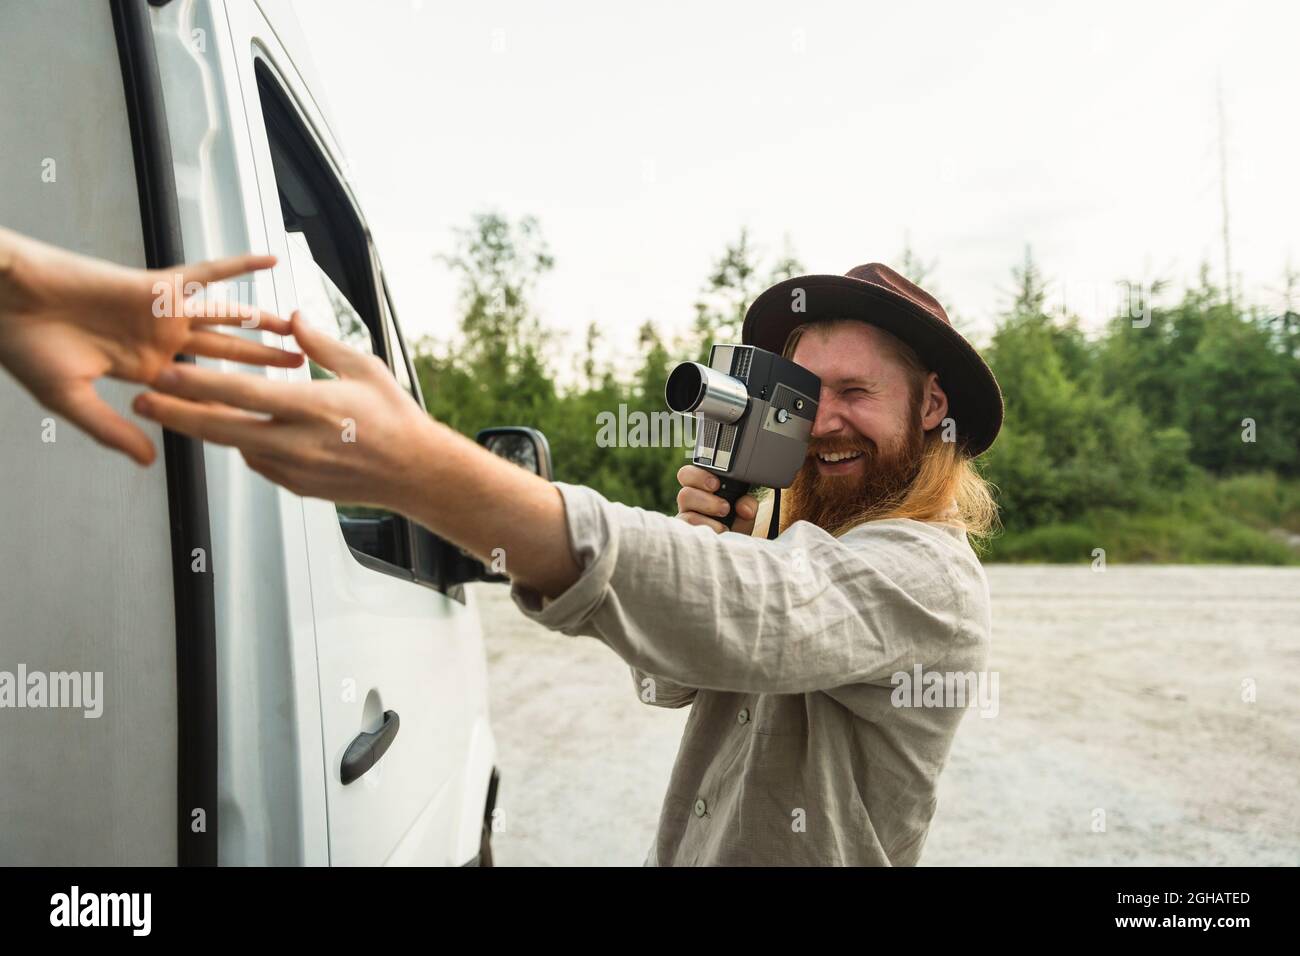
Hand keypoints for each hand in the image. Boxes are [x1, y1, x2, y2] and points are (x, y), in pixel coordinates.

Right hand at [0, 226, 301, 463]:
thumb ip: (113, 430)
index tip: (264, 415)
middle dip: (260, 363)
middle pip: (224, 355)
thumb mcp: (72, 400)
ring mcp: (161, 313)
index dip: (228, 401)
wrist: (4, 300)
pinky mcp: (158, 286)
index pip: (196, 389)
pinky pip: (207, 273)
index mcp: (143, 370)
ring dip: (261, 323)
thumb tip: (149, 460)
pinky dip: (238, 267)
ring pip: (225, 318)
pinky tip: (270, 263)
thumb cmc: (25, 349)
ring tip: (298, 330)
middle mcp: (159, 341)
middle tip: (300, 372)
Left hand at [132, 311, 433, 509]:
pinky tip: (235, 432)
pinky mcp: (297, 486)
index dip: (197, 385)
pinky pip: (258, 463)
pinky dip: (243, 446)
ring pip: (235, 448)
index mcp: (311, 407)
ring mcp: (295, 469)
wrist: (415, 471)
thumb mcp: (364, 368)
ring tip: (178, 413)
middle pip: (221, 429)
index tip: (165, 372)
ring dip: (206, 430)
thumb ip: (321, 344)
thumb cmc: (395, 418)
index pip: (240, 394)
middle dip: (176, 415)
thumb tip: (292, 318)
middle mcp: (297, 442)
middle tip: (142, 401)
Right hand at [675, 464, 758, 534]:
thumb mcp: (746, 511)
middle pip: (684, 494)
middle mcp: (689, 504)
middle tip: (725, 507)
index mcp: (699, 488)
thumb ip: (748, 504)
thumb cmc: (736, 522)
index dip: (698, 476)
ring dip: (708, 522)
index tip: (716, 484)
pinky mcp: (688, 538)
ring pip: (686, 517)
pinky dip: (708, 534)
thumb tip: (744, 507)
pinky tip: (720, 535)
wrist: (735, 545)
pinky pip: (690, 535)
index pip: (687, 475)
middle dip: (705, 500)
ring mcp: (686, 522)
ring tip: (725, 527)